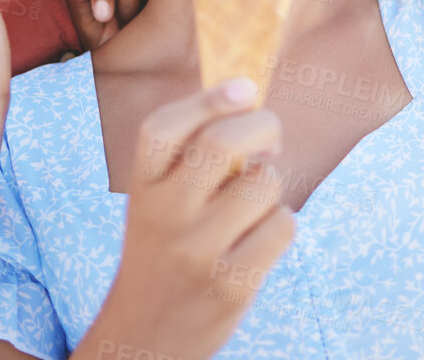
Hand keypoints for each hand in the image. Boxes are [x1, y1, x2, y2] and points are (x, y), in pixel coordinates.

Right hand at [78, 79, 294, 359]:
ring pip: (263, 184)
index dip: (211, 98)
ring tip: (252, 206)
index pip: (165, 126)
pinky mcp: (230, 283)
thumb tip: (245, 90)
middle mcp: (164, 214)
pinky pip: (282, 226)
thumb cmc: (164, 251)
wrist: (143, 337)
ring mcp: (197, 251)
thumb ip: (189, 153)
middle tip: (270, 141)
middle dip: (262, 127)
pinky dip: (281, 225)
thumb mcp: (157, 201)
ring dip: (270, 186)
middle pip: (222, 143)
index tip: (245, 88)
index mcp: (141, 187)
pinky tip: (259, 238)